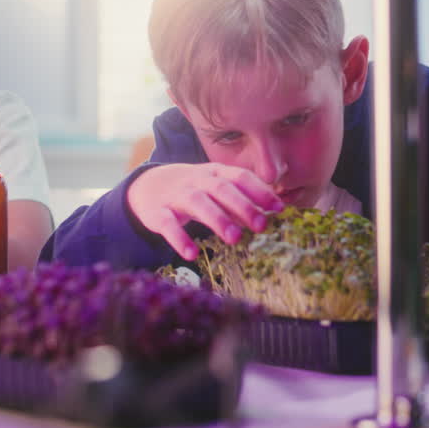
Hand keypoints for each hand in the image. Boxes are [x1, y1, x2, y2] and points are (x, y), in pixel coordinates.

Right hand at [127, 163, 283, 260]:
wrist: (148, 186)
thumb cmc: (194, 190)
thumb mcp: (217, 189)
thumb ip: (242, 199)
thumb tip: (273, 213)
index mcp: (215, 173)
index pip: (240, 177)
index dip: (260, 191)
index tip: (279, 208)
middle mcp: (197, 181)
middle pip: (221, 189)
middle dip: (243, 206)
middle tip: (262, 225)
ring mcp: (177, 196)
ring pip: (198, 203)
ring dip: (217, 220)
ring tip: (235, 238)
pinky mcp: (158, 213)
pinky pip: (168, 225)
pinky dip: (179, 239)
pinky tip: (192, 254)